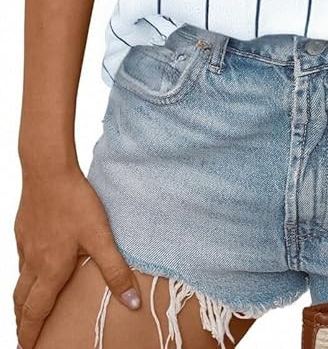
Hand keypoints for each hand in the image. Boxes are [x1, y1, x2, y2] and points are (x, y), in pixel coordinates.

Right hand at [14, 164, 139, 348]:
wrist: (48, 171)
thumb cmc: (75, 203)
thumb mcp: (101, 237)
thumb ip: (115, 270)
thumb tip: (132, 302)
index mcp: (51, 270)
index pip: (36, 312)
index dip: (30, 333)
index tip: (27, 348)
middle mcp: (33, 262)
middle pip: (22, 301)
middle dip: (23, 321)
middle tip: (25, 335)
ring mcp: (26, 244)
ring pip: (20, 280)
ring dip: (22, 298)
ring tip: (28, 307)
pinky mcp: (23, 229)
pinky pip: (21, 258)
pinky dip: (25, 272)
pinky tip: (35, 264)